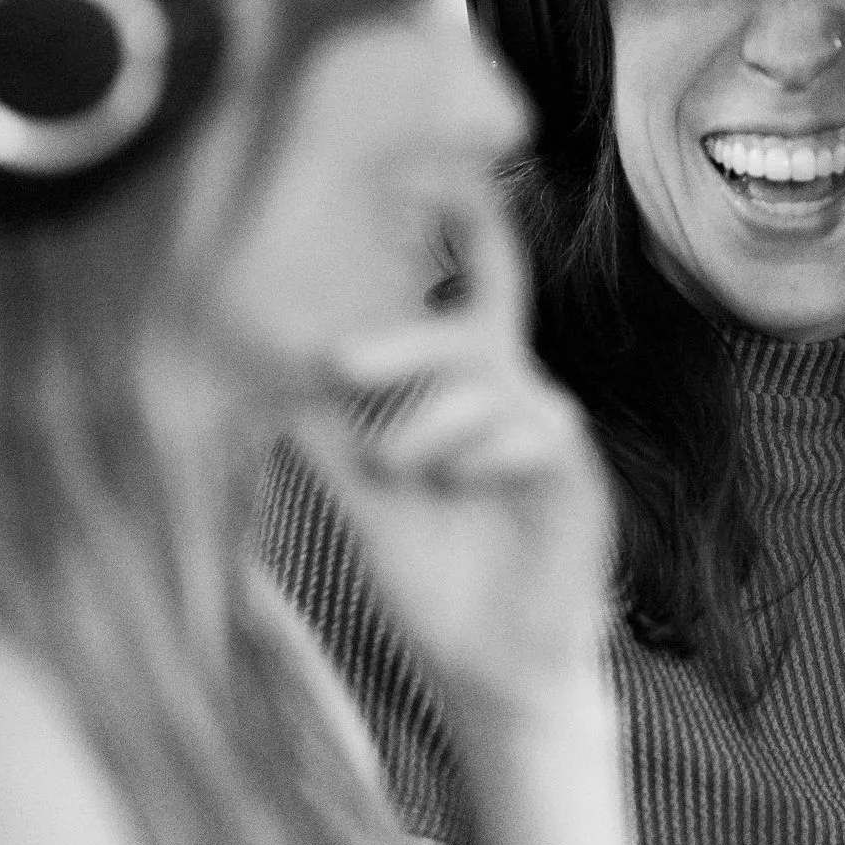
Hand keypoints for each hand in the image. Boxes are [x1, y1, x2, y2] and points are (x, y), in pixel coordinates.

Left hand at [289, 186, 614, 728]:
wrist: (493, 674)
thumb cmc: (436, 581)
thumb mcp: (368, 499)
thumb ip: (330, 435)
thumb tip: (265, 372)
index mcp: (468, 391)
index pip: (470, 290)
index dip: (462, 225)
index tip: (422, 170)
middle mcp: (514, 398)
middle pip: (475, 326)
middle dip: (405, 337)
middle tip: (336, 363)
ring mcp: (549, 434)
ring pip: (491, 381)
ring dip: (429, 422)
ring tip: (394, 470)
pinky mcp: (579, 475)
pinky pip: (536, 427)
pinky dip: (484, 451)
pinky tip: (460, 483)